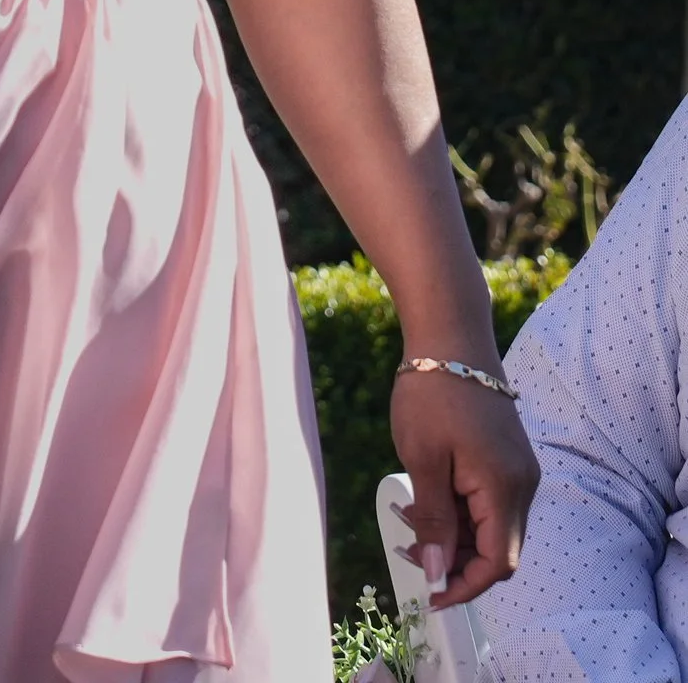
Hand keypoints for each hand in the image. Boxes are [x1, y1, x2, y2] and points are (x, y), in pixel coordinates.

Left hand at [391, 364, 536, 604]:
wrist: (451, 334)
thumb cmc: (432, 391)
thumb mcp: (422, 458)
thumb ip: (433, 520)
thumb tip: (438, 573)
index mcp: (505, 488)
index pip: (496, 563)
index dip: (464, 586)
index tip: (429, 594)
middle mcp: (522, 485)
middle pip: (495, 549)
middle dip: (453, 560)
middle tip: (408, 548)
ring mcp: (518, 472)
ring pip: (490, 526)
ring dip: (452, 533)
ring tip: (407, 516)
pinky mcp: (507, 460)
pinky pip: (487, 502)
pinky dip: (458, 509)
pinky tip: (424, 495)